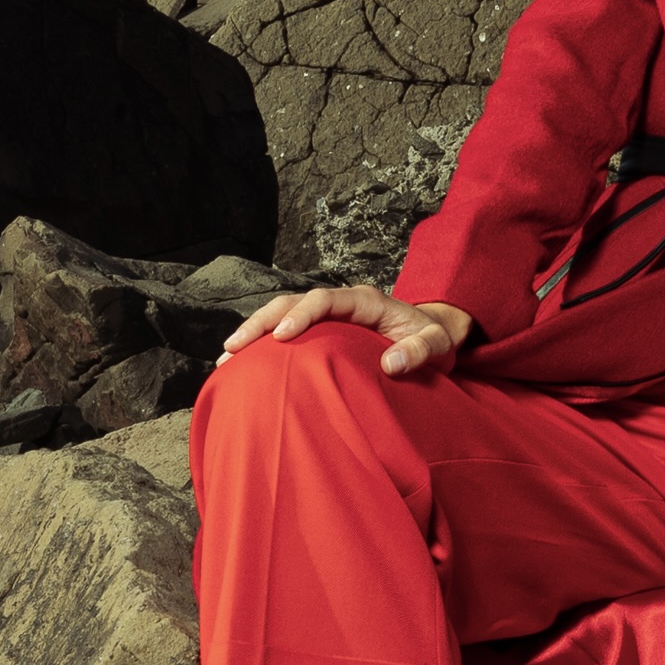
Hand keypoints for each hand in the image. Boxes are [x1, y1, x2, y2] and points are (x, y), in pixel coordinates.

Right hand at [220, 285, 474, 379]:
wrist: (432, 337)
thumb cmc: (433, 340)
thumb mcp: (437, 345)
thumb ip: (420, 351)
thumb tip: (391, 363)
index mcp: (366, 301)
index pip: (325, 299)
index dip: (302, 315)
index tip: (282, 337)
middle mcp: (341, 303)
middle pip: (293, 302)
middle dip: (261, 322)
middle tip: (233, 349)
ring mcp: (328, 317)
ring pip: (283, 314)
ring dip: (254, 332)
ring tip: (226, 358)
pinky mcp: (320, 332)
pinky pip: (287, 331)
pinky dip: (264, 344)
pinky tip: (243, 365)